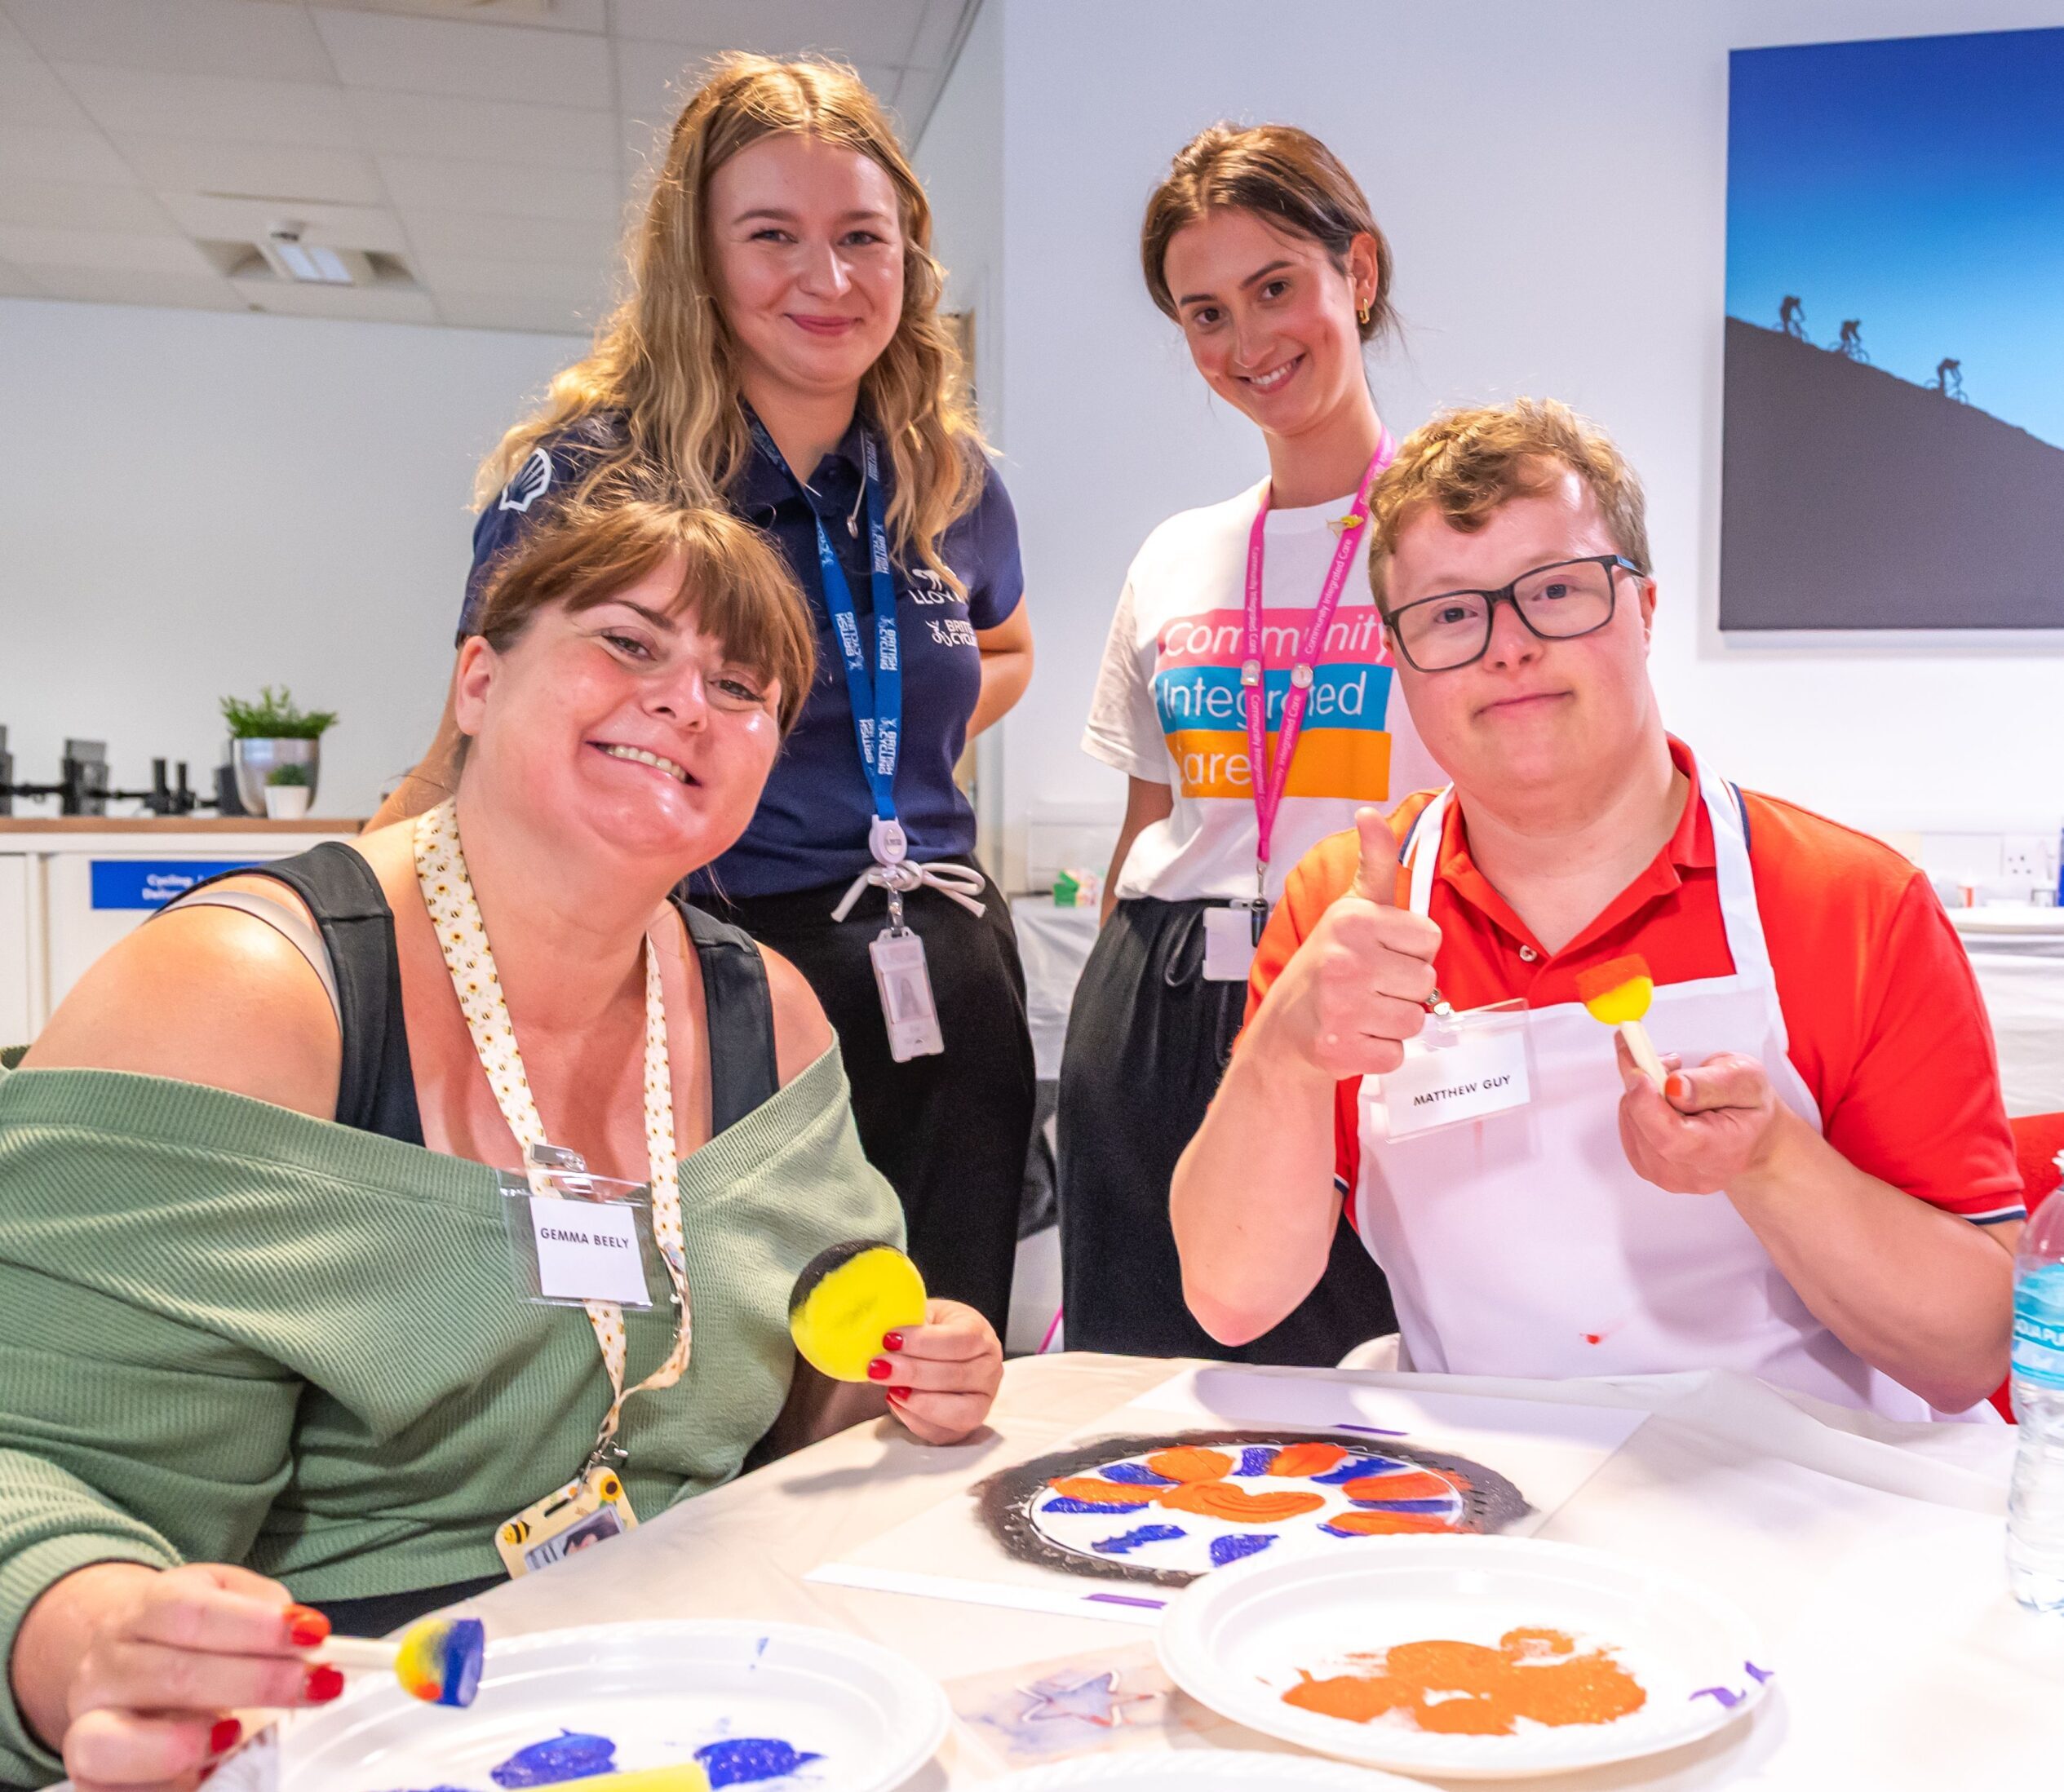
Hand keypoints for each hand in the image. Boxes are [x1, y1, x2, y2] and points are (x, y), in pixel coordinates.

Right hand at [35, 1562, 340, 1791]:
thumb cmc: (186, 1629)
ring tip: (236, 1737)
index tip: (314, 1633)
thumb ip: (265, 1606)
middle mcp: (107, 1666)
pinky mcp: (88, 1775)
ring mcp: (88, 1723)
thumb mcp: (224, 1593)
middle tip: (317, 1685)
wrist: (115, 1651)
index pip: (191, 1612)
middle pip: (173, 1675)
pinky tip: (208, 1773)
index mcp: (145, 1611)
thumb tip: (307, 1635)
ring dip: (184, 1745)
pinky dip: (165, 1787)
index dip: (256, 1625)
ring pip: (110, 1743)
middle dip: (256, 1683)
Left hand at [872, 1299, 1001, 1444]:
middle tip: (880, 1367)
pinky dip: (915, 1420)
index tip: (890, 1339)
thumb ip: (908, 1322)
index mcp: (981, 1334)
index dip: (925, 1342)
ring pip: (960, 1412)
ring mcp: (981, 1402)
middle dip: (914, 1373)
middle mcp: (989, 1370)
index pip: (963, 1339)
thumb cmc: (929, 1331)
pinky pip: (943, 1433)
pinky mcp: (963, 1427)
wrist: (932, 1351)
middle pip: (958, 1376)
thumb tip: (882, 1334)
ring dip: (921, 1402)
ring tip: (891, 1390)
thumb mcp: (922, 1314)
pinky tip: (895, 1402)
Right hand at [1259, 809, 1440, 1079]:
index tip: (1382, 952)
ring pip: (1415, 1020)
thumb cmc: (1327, 962)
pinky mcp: (1342, 1050)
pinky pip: (1397, 1053)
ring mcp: (1342, 1008)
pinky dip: (1382, 1051)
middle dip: (1404, 987)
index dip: (1410, 949)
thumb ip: (1374, 862)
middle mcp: (1345, 961)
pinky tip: (1358, 1035)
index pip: (1430, 939)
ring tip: (1365, 1010)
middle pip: (1427, 981)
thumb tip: (1370, 813)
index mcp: (1353, 921)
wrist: (1286, 1027)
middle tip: (1371, 985)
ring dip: (1395, 1021)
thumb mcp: (1351, 907)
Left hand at [1615, 1036, 1792, 1194]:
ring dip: (1642, 1091)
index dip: (1646, 1099)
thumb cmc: (1751, 1109)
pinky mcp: (1646, 1166)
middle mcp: (1688, 1172)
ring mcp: (1664, 1174)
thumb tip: (1674, 1087)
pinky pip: (1627, 1125)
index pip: (1669, 1136)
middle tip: (1669, 1062)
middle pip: (1642, 1124)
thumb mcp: (1747, 1080)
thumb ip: (1711, 1083)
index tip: (1641, 1067)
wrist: (1753, 1140)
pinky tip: (1664, 1100)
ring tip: (1676, 1084)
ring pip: (1630, 1120)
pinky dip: (1638, 1104)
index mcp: (1719, 1152)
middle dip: (1646, 1083)